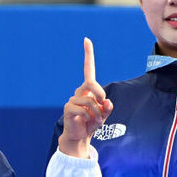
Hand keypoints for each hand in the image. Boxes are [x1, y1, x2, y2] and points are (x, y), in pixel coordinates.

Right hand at [58, 37, 112, 158]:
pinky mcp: (68, 108)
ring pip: (89, 101)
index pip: (88, 70)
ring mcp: (72, 99)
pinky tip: (86, 121)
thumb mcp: (104, 115)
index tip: (86, 40)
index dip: (88, 55)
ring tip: (95, 120)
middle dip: (101, 94)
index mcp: (88, 90)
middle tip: (103, 106)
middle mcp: (79, 91)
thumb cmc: (92, 123)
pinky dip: (89, 117)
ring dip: (97, 112)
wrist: (80, 136)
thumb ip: (107, 108)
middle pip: (91, 84)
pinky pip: (83, 110)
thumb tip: (107, 102)